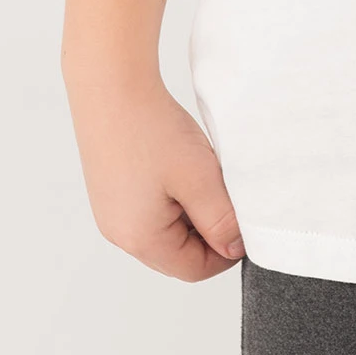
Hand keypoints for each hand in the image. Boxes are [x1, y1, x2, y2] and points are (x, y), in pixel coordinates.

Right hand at [67, 77, 245, 281]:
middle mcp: (120, 232)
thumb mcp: (199, 178)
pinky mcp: (112, 189)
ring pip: (166, 228)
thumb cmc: (152, 130)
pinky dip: (173, 194)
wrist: (110, 84)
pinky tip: (180, 164)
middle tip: (224, 193)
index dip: (226, 252)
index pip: (195, 270)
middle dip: (208, 229)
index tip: (245, 222)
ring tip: (201, 173)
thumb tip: (235, 250)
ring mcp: (112, 211)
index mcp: (141, 239)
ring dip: (192, 209)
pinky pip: (151, 207)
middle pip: (178, 252)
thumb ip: (221, 221)